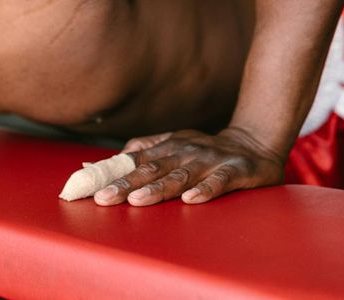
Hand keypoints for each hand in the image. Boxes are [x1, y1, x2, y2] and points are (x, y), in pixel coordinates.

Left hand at [94, 127, 284, 205]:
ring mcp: (209, 160)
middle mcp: (186, 152)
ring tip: (137, 200)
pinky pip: (218, 181)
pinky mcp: (234, 171)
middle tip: (103, 197)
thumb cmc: (207, 149)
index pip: (135, 162)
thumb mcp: (175, 143)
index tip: (89, 187)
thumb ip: (145, 149)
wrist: (254, 142)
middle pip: (152, 169)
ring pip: (181, 176)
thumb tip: (112, 156)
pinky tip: (191, 199)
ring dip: (158, 188)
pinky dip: (205, 189)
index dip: (112, 174)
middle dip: (126, 183)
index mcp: (169, 147)